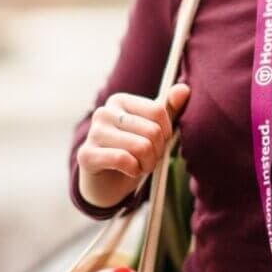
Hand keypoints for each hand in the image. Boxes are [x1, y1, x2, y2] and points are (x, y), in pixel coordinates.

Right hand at [76, 83, 189, 206]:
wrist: (107, 182)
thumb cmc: (133, 151)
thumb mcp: (153, 129)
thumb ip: (169, 109)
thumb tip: (185, 89)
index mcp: (120, 101)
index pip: (158, 110)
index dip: (167, 132)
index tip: (160, 142)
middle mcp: (104, 112)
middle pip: (152, 131)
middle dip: (158, 151)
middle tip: (149, 158)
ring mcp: (93, 133)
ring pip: (141, 147)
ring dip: (148, 163)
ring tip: (141, 166)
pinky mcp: (86, 155)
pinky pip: (123, 160)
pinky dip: (134, 170)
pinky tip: (131, 171)